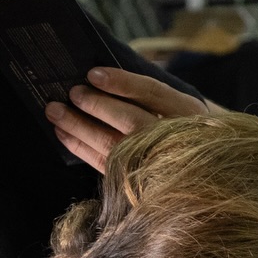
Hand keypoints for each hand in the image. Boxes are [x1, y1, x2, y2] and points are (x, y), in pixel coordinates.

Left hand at [46, 66, 213, 171]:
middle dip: (97, 106)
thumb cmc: (180, 126)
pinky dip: (81, 147)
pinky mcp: (138, 183)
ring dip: (80, 127)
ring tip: (55, 111)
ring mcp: (157, 164)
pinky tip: (63, 133)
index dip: (123, 82)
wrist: (202, 169)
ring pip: (114, 145)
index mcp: (188, 113)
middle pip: (131, 121)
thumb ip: (148, 94)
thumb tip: (100, 77)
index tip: (93, 74)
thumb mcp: (178, 105)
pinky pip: (104, 164)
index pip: (153, 93)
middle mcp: (176, 139)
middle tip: (71, 93)